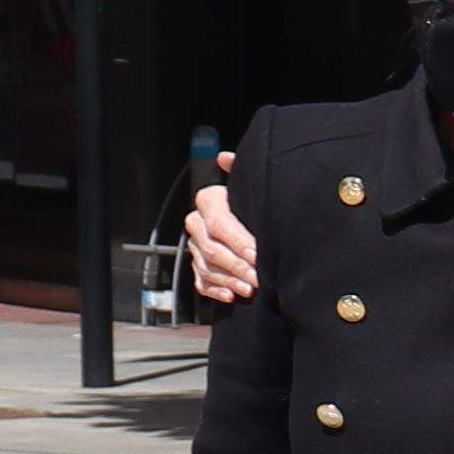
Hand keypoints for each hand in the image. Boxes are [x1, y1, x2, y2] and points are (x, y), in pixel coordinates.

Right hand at [182, 183, 257, 302]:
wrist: (248, 222)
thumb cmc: (252, 204)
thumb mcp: (248, 187)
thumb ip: (239, 171)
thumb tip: (224, 157)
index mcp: (208, 201)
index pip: (219, 224)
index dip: (238, 240)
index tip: (258, 253)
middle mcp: (196, 223)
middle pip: (211, 248)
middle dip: (237, 265)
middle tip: (259, 277)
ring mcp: (195, 247)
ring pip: (206, 267)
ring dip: (229, 280)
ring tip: (251, 288)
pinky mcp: (197, 267)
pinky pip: (201, 282)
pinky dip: (217, 290)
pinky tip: (232, 296)